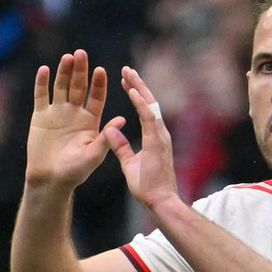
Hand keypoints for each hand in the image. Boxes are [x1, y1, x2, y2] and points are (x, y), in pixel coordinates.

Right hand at [25, 50, 125, 190]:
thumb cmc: (75, 172)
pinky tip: (44, 70)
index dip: (98, 84)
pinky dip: (41, 83)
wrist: (51, 180)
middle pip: (78, 86)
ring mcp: (57, 112)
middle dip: (80, 70)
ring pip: (60, 86)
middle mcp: (74, 113)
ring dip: (63, 72)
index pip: (96, 97)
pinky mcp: (40, 116)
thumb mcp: (94, 154)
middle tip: (82, 53)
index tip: (100, 70)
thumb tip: (123, 119)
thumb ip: (106, 136)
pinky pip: (41, 95)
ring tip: (67, 58)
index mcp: (90, 121)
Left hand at [106, 66, 180, 212]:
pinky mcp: (157, 141)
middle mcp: (160, 133)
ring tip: (128, 72)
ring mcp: (160, 136)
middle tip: (127, 70)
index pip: (145, 110)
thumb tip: (111, 131)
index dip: (136, 95)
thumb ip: (121, 146)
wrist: (160, 201)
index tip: (126, 83)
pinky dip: (139, 101)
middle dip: (137, 85)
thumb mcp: (130, 163)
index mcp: (154, 137)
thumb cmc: (148, 187)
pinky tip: (131, 89)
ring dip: (138, 87)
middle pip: (149, 103)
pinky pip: (148, 116)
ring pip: (150, 104)